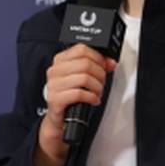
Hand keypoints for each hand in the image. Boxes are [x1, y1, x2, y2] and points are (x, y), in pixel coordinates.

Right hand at [36, 44, 115, 165]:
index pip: (82, 49)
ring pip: (84, 78)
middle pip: (86, 64)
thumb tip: (111, 62)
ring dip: (97, 87)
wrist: (60, 116)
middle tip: (101, 82)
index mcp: (60, 60)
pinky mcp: (55, 99)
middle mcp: (54, 70)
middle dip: (100, 74)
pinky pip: (79, 93)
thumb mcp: (84, 76)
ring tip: (97, 92)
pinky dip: (91, 97)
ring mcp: (53, 85)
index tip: (104, 66)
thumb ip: (98, 66)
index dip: (98, 57)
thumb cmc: (72, 94)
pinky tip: (93, 99)